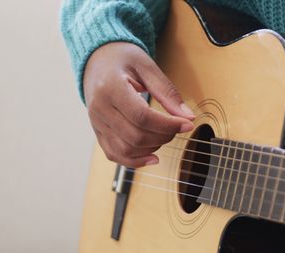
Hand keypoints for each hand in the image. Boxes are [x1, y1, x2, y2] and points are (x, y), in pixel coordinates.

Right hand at [83, 42, 194, 166]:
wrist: (97, 60)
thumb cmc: (123, 59)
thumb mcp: (148, 67)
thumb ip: (167, 92)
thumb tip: (188, 117)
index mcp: (110, 88)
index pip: (142, 116)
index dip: (167, 125)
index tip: (187, 124)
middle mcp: (99, 108)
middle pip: (135, 136)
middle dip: (163, 137)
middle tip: (178, 127)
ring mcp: (96, 123)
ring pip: (125, 150)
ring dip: (152, 148)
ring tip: (165, 136)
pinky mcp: (98, 132)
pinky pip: (114, 155)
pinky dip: (135, 161)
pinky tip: (153, 157)